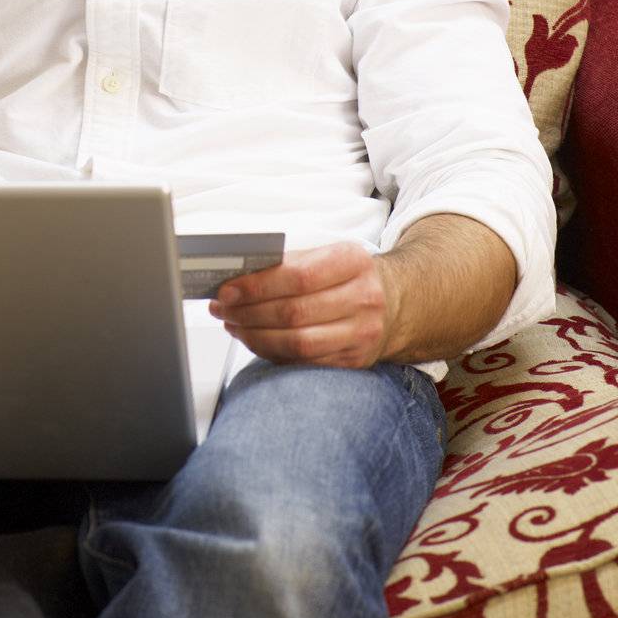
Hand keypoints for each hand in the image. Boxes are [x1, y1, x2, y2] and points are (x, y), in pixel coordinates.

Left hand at [207, 241, 400, 368]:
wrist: (395, 302)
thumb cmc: (350, 276)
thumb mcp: (328, 255)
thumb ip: (288, 263)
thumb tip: (238, 278)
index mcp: (353, 262)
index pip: (298, 276)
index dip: (257, 286)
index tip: (228, 290)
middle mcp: (363, 299)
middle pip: (294, 312)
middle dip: (248, 313)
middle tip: (222, 309)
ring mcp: (362, 334)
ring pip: (297, 343)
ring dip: (255, 336)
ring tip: (233, 325)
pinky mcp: (354, 361)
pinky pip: (304, 362)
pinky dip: (272, 353)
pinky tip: (255, 340)